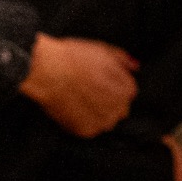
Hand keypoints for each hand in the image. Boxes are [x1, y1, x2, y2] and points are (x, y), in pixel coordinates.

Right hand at [18, 34, 138, 137]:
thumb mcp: (101, 50)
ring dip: (98, 111)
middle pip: (120, 107)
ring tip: (79, 96)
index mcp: (126, 89)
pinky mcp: (85, 131)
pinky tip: (72, 105)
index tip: (98, 77)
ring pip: (106, 119)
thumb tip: (136, 67)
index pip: (128, 90)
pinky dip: (82, 119)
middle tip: (87, 87)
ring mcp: (102, 122)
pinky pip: (89, 127)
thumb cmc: (72, 58)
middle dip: (108, 99)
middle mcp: (118, 109)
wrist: (45, 71)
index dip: (112, 82)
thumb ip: (122, 59)